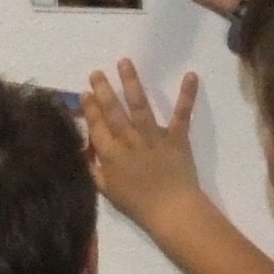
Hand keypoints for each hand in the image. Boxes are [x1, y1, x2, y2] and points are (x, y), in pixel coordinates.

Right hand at [86, 60, 206, 226]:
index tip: (84, 92)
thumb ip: (93, 170)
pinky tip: (190, 76)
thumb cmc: (137, 205)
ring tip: (124, 62)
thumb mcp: (107, 191)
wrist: (171, 210)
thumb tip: (82, 152)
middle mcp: (129, 140)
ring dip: (131, 82)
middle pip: (113, 111)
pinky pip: (181, 114)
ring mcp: (153, 136)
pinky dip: (187, 95)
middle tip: (96, 72)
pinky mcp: (176, 137)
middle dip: (103, 90)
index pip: (96, 126)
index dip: (89, 108)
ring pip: (139, 105)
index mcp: (111, 154)